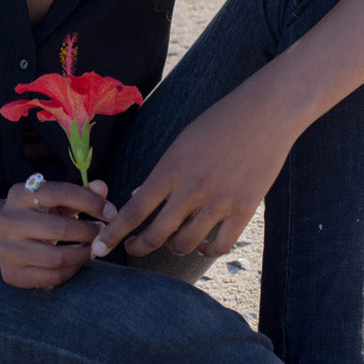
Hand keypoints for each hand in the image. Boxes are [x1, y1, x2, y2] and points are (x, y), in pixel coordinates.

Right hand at [0, 178, 115, 288]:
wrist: (4, 238)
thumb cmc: (39, 213)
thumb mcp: (56, 199)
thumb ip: (81, 192)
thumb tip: (102, 188)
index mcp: (20, 194)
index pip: (60, 192)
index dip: (90, 201)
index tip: (111, 212)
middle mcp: (8, 220)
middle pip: (60, 228)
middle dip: (89, 231)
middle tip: (103, 232)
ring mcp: (7, 249)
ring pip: (58, 257)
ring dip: (84, 254)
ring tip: (93, 246)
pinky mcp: (12, 274)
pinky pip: (53, 277)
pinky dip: (73, 270)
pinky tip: (79, 261)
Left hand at [91, 90, 298, 260]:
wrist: (265, 113)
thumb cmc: (218, 122)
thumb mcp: (182, 143)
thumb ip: (162, 173)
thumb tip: (138, 196)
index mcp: (171, 167)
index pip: (134, 209)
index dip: (113, 233)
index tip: (98, 248)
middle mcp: (191, 188)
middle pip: (156, 234)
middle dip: (138, 247)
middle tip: (132, 249)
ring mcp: (219, 201)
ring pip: (186, 244)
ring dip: (173, 248)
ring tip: (171, 241)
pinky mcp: (245, 209)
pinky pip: (220, 245)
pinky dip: (207, 250)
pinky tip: (203, 244)